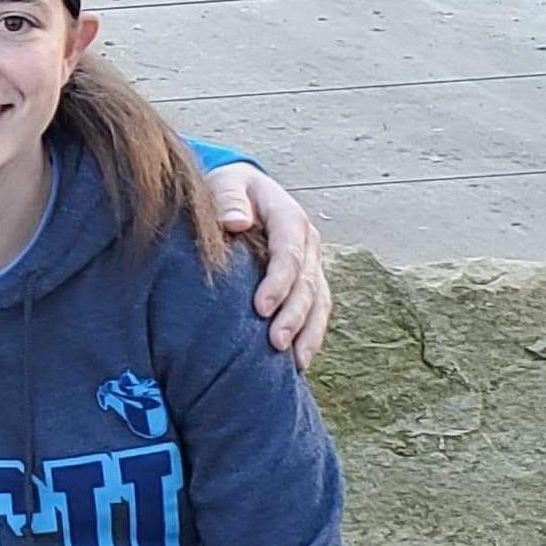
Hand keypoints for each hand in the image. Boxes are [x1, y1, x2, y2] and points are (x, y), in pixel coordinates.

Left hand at [208, 164, 331, 366]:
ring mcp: (311, 263)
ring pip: (319, 301)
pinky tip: (299, 362)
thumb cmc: (228, 191)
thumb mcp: (226, 184)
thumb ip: (229, 199)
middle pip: (307, 282)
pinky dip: (310, 335)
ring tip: (295, 362)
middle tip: (275, 343)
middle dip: (294, 315)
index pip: (290, 250)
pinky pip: (316, 310)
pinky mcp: (306, 282)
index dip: (279, 280)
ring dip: (308, 332)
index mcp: (288, 216)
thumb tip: (236, 222)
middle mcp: (307, 242)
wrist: (240, 193)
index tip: (261, 308)